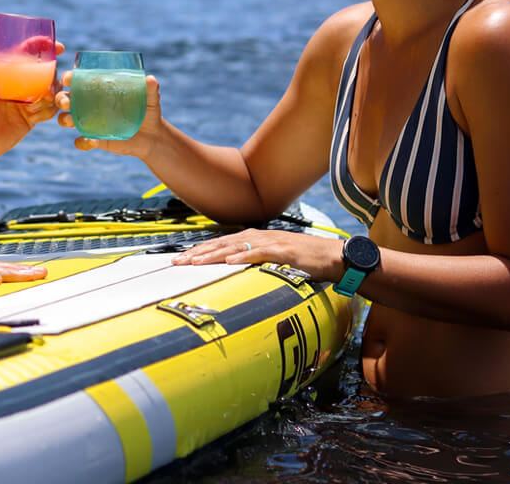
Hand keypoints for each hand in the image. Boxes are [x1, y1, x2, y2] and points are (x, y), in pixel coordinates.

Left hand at [0, 39, 62, 161]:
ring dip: (54, 93)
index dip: (46, 47)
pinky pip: (49, 111)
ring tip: (45, 99)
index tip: (59, 47)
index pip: (30, 53)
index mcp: (6, 71)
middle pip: (46, 71)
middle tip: (48, 86)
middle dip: (53, 74)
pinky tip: (38, 114)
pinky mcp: (31, 119)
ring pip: (51, 91)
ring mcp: (26, 101)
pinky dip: (49, 110)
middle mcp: (19, 84)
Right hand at [56, 71, 162, 157]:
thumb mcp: (150, 98)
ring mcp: (90, 123)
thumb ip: (149, 89)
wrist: (152, 136)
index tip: (68, 79)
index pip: (77, 81)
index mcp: (98, 90)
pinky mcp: (95, 140)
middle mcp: (89, 105)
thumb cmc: (147, 111)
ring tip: (71, 122)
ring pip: (66, 119)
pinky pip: (81, 142)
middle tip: (67, 102)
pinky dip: (82, 143)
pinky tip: (92, 142)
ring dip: (64, 119)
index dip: (68, 78)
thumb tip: (150, 80)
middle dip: (61, 99)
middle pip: (65, 99)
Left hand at [172, 229, 343, 281]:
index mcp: (253, 239)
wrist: (332, 257)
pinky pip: (260, 254)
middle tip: (177, 262)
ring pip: (235, 248)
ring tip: (195, 261)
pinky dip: (244, 257)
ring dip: (213, 255)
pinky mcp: (283, 252)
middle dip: (198, 253)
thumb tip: (232, 271)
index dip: (200, 251)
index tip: (180, 259)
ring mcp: (270, 243)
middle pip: (221, 244)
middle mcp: (258, 237)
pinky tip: (230, 262)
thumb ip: (253, 262)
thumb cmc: (302, 261)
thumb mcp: (272, 260)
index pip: (220, 244)